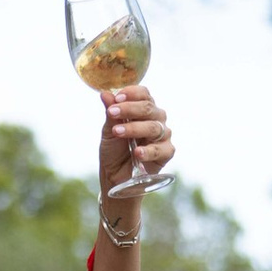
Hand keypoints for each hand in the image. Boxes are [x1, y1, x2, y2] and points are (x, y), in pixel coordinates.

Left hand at [97, 78, 173, 199]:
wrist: (115, 177)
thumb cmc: (114, 151)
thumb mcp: (109, 131)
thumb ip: (111, 113)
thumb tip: (105, 94)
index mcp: (144, 110)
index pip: (143, 94)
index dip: (132, 93)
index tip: (117, 97)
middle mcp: (156, 119)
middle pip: (148, 108)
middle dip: (129, 109)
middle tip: (112, 113)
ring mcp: (163, 135)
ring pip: (154, 127)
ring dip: (134, 128)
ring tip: (117, 132)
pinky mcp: (166, 152)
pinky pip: (160, 149)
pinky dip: (148, 151)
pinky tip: (137, 152)